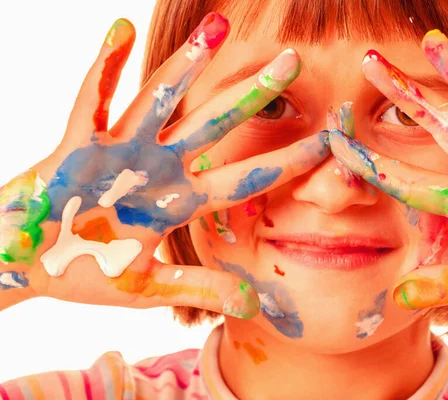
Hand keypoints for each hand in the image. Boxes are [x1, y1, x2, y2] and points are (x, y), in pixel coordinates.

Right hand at [0, 15, 328, 316]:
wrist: (31, 265)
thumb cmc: (87, 275)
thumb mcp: (147, 287)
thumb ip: (198, 289)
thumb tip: (253, 306)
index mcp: (181, 202)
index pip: (247, 177)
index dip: (288, 160)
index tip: (330, 142)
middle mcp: (160, 168)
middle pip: (215, 125)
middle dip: (252, 94)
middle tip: (293, 61)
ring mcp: (121, 152)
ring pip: (160, 101)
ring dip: (186, 65)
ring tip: (219, 27)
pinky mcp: (77, 146)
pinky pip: (92, 102)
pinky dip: (104, 69)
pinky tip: (122, 31)